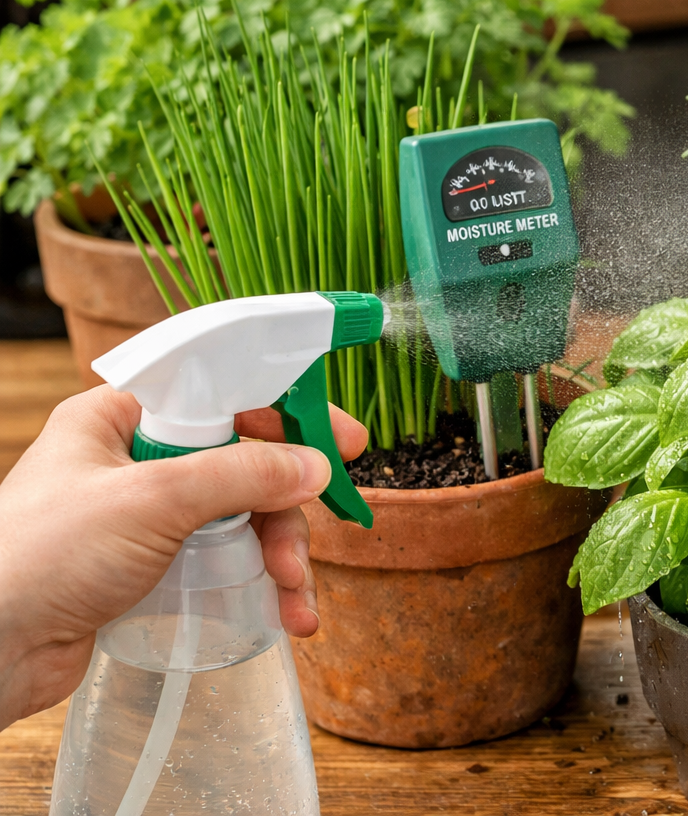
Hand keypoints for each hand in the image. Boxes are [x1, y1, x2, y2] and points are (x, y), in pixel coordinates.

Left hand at [0, 385, 367, 728]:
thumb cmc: (36, 560)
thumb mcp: (150, 501)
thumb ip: (239, 475)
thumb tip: (314, 466)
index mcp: (121, 416)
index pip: (222, 389)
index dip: (286, 408)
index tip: (339, 436)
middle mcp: (136, 458)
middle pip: (244, 459)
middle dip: (286, 503)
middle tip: (325, 522)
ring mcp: (146, 513)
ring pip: (243, 514)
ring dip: (280, 552)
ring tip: (294, 593)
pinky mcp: (153, 563)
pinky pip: (227, 556)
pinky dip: (261, 581)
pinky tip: (283, 610)